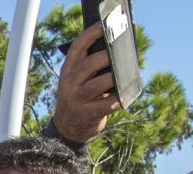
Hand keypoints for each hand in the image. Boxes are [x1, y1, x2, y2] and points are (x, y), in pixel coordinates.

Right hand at [52, 21, 122, 143]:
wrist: (68, 127)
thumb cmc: (79, 97)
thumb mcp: (76, 80)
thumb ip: (88, 67)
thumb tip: (116, 53)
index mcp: (67, 71)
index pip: (77, 48)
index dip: (89, 35)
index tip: (103, 26)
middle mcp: (69, 84)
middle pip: (87, 66)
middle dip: (105, 57)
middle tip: (118, 54)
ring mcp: (76, 100)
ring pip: (96, 85)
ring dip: (112, 79)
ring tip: (125, 76)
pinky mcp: (87, 114)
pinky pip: (105, 106)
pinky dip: (117, 100)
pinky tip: (125, 97)